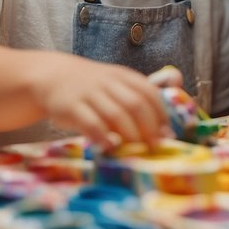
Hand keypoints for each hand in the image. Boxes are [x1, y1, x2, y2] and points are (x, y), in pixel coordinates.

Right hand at [33, 54, 170, 147]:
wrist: (54, 77)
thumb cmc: (93, 87)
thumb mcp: (117, 82)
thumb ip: (141, 94)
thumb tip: (174, 102)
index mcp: (123, 76)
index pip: (149, 93)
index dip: (161, 114)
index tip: (168, 133)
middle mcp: (108, 83)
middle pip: (135, 105)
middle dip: (149, 128)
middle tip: (155, 147)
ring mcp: (89, 94)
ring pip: (115, 114)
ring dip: (130, 135)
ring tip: (136, 151)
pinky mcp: (71, 107)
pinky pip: (90, 123)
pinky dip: (103, 137)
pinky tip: (110, 147)